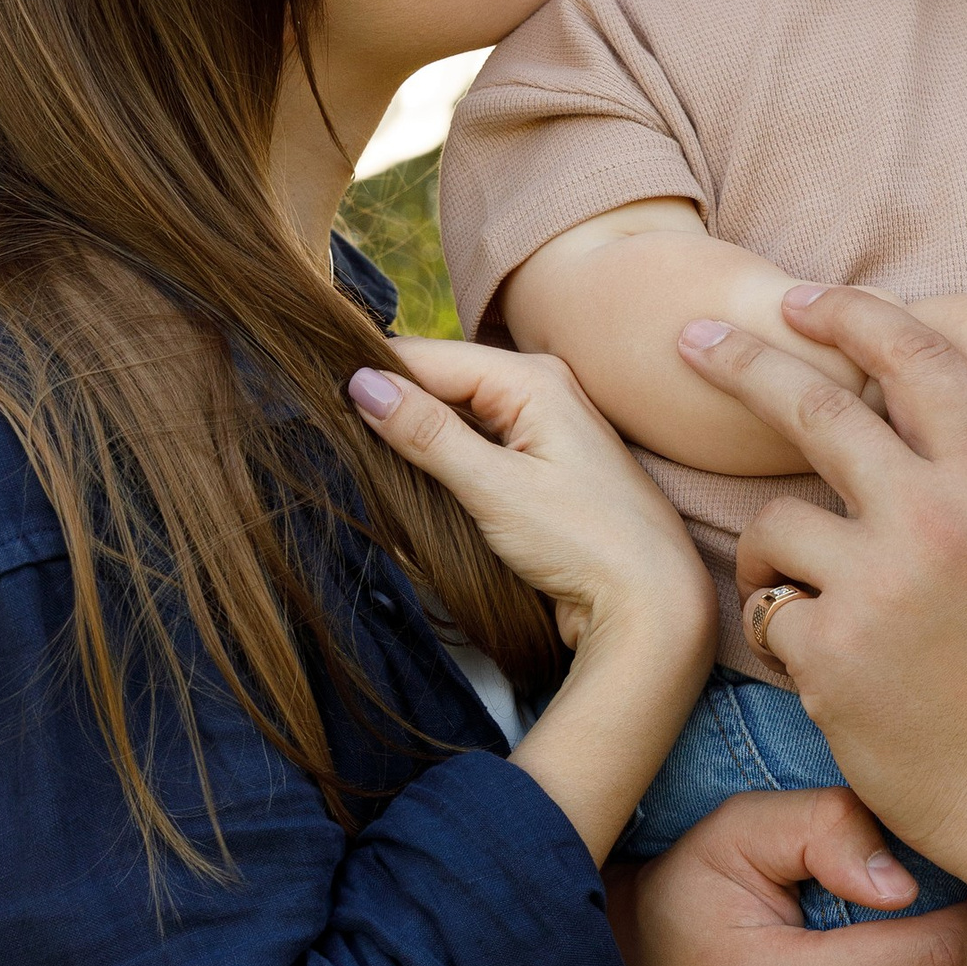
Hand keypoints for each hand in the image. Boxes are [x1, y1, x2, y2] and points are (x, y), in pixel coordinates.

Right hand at [352, 337, 711, 861]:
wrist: (653, 608)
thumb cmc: (587, 546)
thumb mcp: (495, 489)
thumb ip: (426, 434)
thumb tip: (360, 383)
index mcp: (535, 378)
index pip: (429, 357)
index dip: (371, 375)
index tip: (313, 396)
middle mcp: (543, 390)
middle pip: (440, 383)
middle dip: (392, 408)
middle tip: (331, 435)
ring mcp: (544, 430)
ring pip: (454, 418)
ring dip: (415, 441)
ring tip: (364, 461)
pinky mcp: (542, 470)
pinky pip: (476, 449)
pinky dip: (443, 465)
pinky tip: (413, 486)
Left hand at [679, 287, 966, 888]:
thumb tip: (924, 428)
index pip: (917, 360)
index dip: (853, 317)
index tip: (802, 301)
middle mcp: (934, 519)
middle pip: (817, 408)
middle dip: (744, 366)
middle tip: (692, 344)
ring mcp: (878, 584)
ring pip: (776, 524)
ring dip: (772, 561)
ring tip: (794, 601)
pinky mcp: (830, 651)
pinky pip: (770, 613)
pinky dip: (782, 637)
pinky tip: (821, 670)